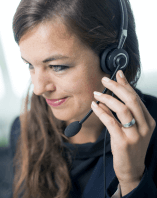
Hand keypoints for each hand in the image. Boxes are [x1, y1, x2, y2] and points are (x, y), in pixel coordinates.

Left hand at [91, 70, 155, 195]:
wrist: (132, 169)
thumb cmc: (129, 148)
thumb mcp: (130, 129)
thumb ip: (121, 114)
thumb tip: (105, 99)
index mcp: (148, 121)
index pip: (136, 97)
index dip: (126, 84)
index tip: (117, 74)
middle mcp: (145, 126)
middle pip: (131, 99)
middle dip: (117, 87)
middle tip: (104, 80)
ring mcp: (135, 134)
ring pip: (122, 109)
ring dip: (107, 98)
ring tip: (96, 94)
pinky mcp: (123, 141)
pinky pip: (111, 122)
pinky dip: (101, 112)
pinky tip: (94, 106)